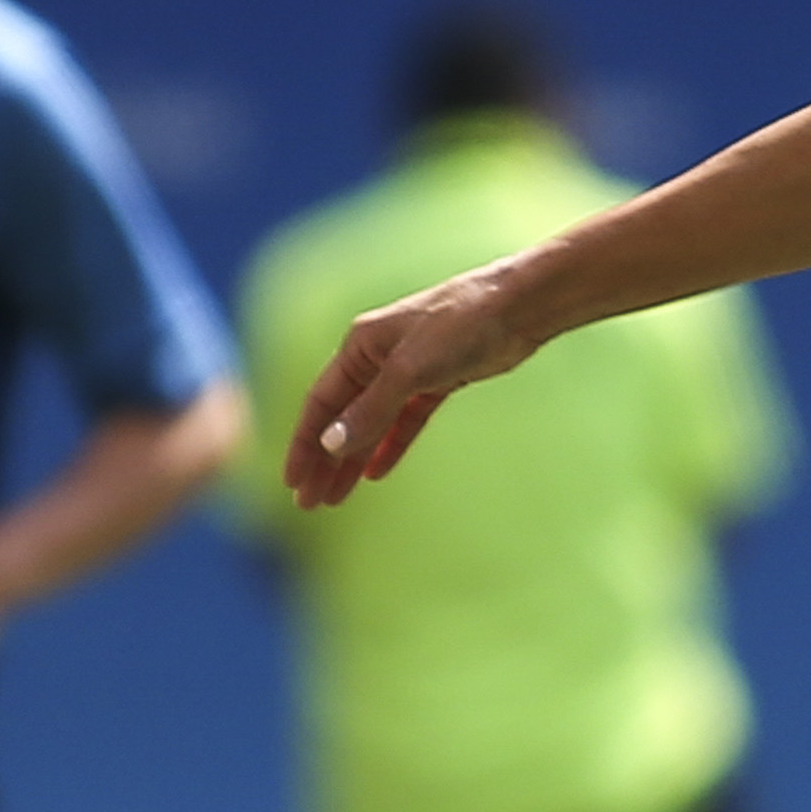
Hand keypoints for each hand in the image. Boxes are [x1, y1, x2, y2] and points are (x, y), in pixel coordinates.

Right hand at [284, 263, 533, 506]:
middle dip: (323, 462)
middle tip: (309, 504)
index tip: (291, 483)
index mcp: (360, 346)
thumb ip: (371, 411)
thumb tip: (331, 445)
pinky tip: (376, 472)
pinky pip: (403, 420)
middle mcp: (377, 357)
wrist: (519, 307)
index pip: (320, 404)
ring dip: (352, 460)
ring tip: (336, 498)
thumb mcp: (409, 371)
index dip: (303, 445)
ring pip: (371, 424)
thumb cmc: (462, 324)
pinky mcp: (437, 380)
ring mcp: (408, 370)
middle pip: (341, 418)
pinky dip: (389, 445)